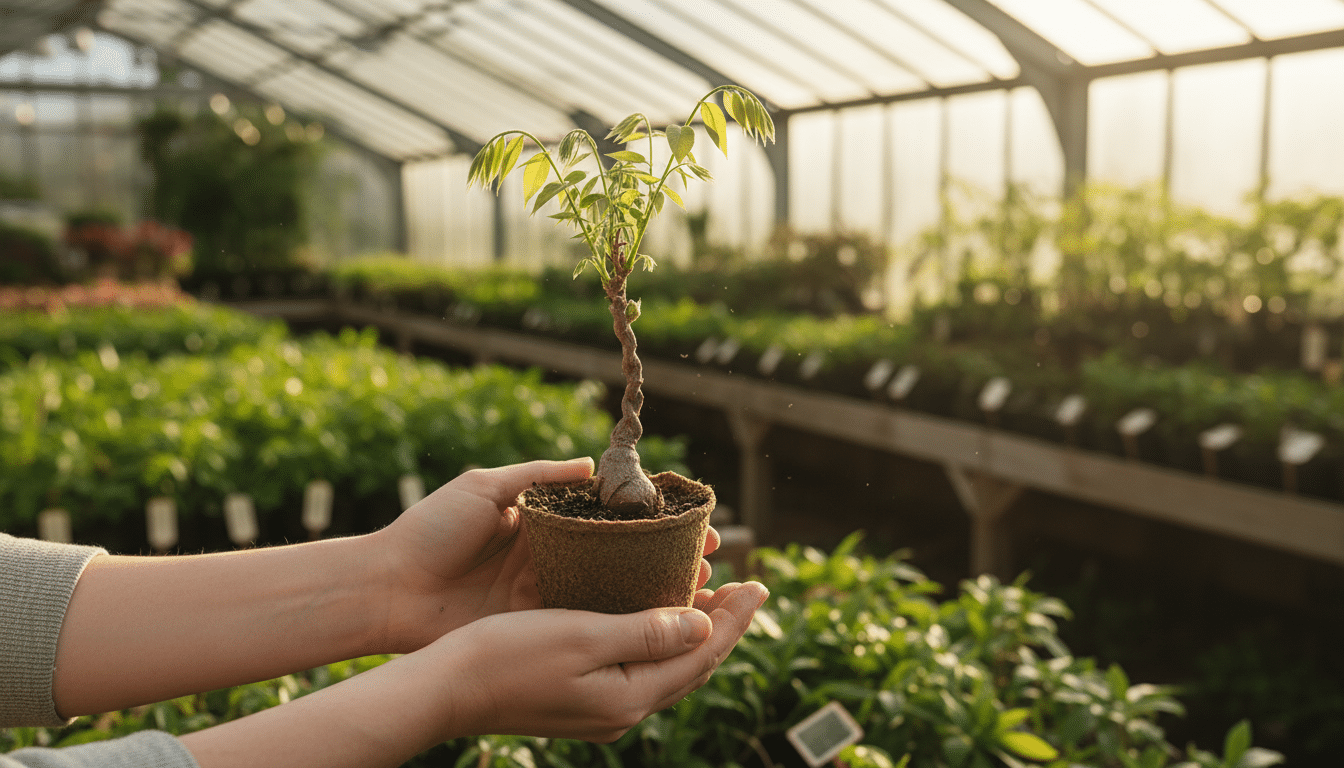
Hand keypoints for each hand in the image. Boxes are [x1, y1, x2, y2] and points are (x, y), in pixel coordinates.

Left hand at [373, 458, 722, 650]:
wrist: (384, 587)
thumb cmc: (429, 530)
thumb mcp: (485, 487)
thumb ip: (538, 476)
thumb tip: (593, 465)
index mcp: (544, 527)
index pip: (613, 522)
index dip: (653, 522)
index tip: (693, 519)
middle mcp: (554, 563)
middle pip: (625, 561)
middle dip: (670, 561)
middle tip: (713, 560)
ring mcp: (547, 598)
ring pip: (616, 595)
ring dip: (659, 593)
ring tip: (702, 589)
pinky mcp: (534, 628)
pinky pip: (587, 622)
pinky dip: (624, 620)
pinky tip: (661, 619)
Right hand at [444, 580, 768, 742]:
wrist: (447, 690)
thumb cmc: (508, 656)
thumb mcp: (583, 636)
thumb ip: (647, 632)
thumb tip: (706, 627)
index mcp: (630, 696)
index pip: (702, 655)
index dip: (736, 620)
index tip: (759, 584)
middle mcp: (622, 710)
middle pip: (691, 665)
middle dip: (725, 626)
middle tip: (748, 587)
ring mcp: (601, 709)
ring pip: (667, 668)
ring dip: (694, 632)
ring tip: (713, 598)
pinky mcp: (581, 699)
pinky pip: (640, 667)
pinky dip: (660, 638)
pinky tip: (655, 616)